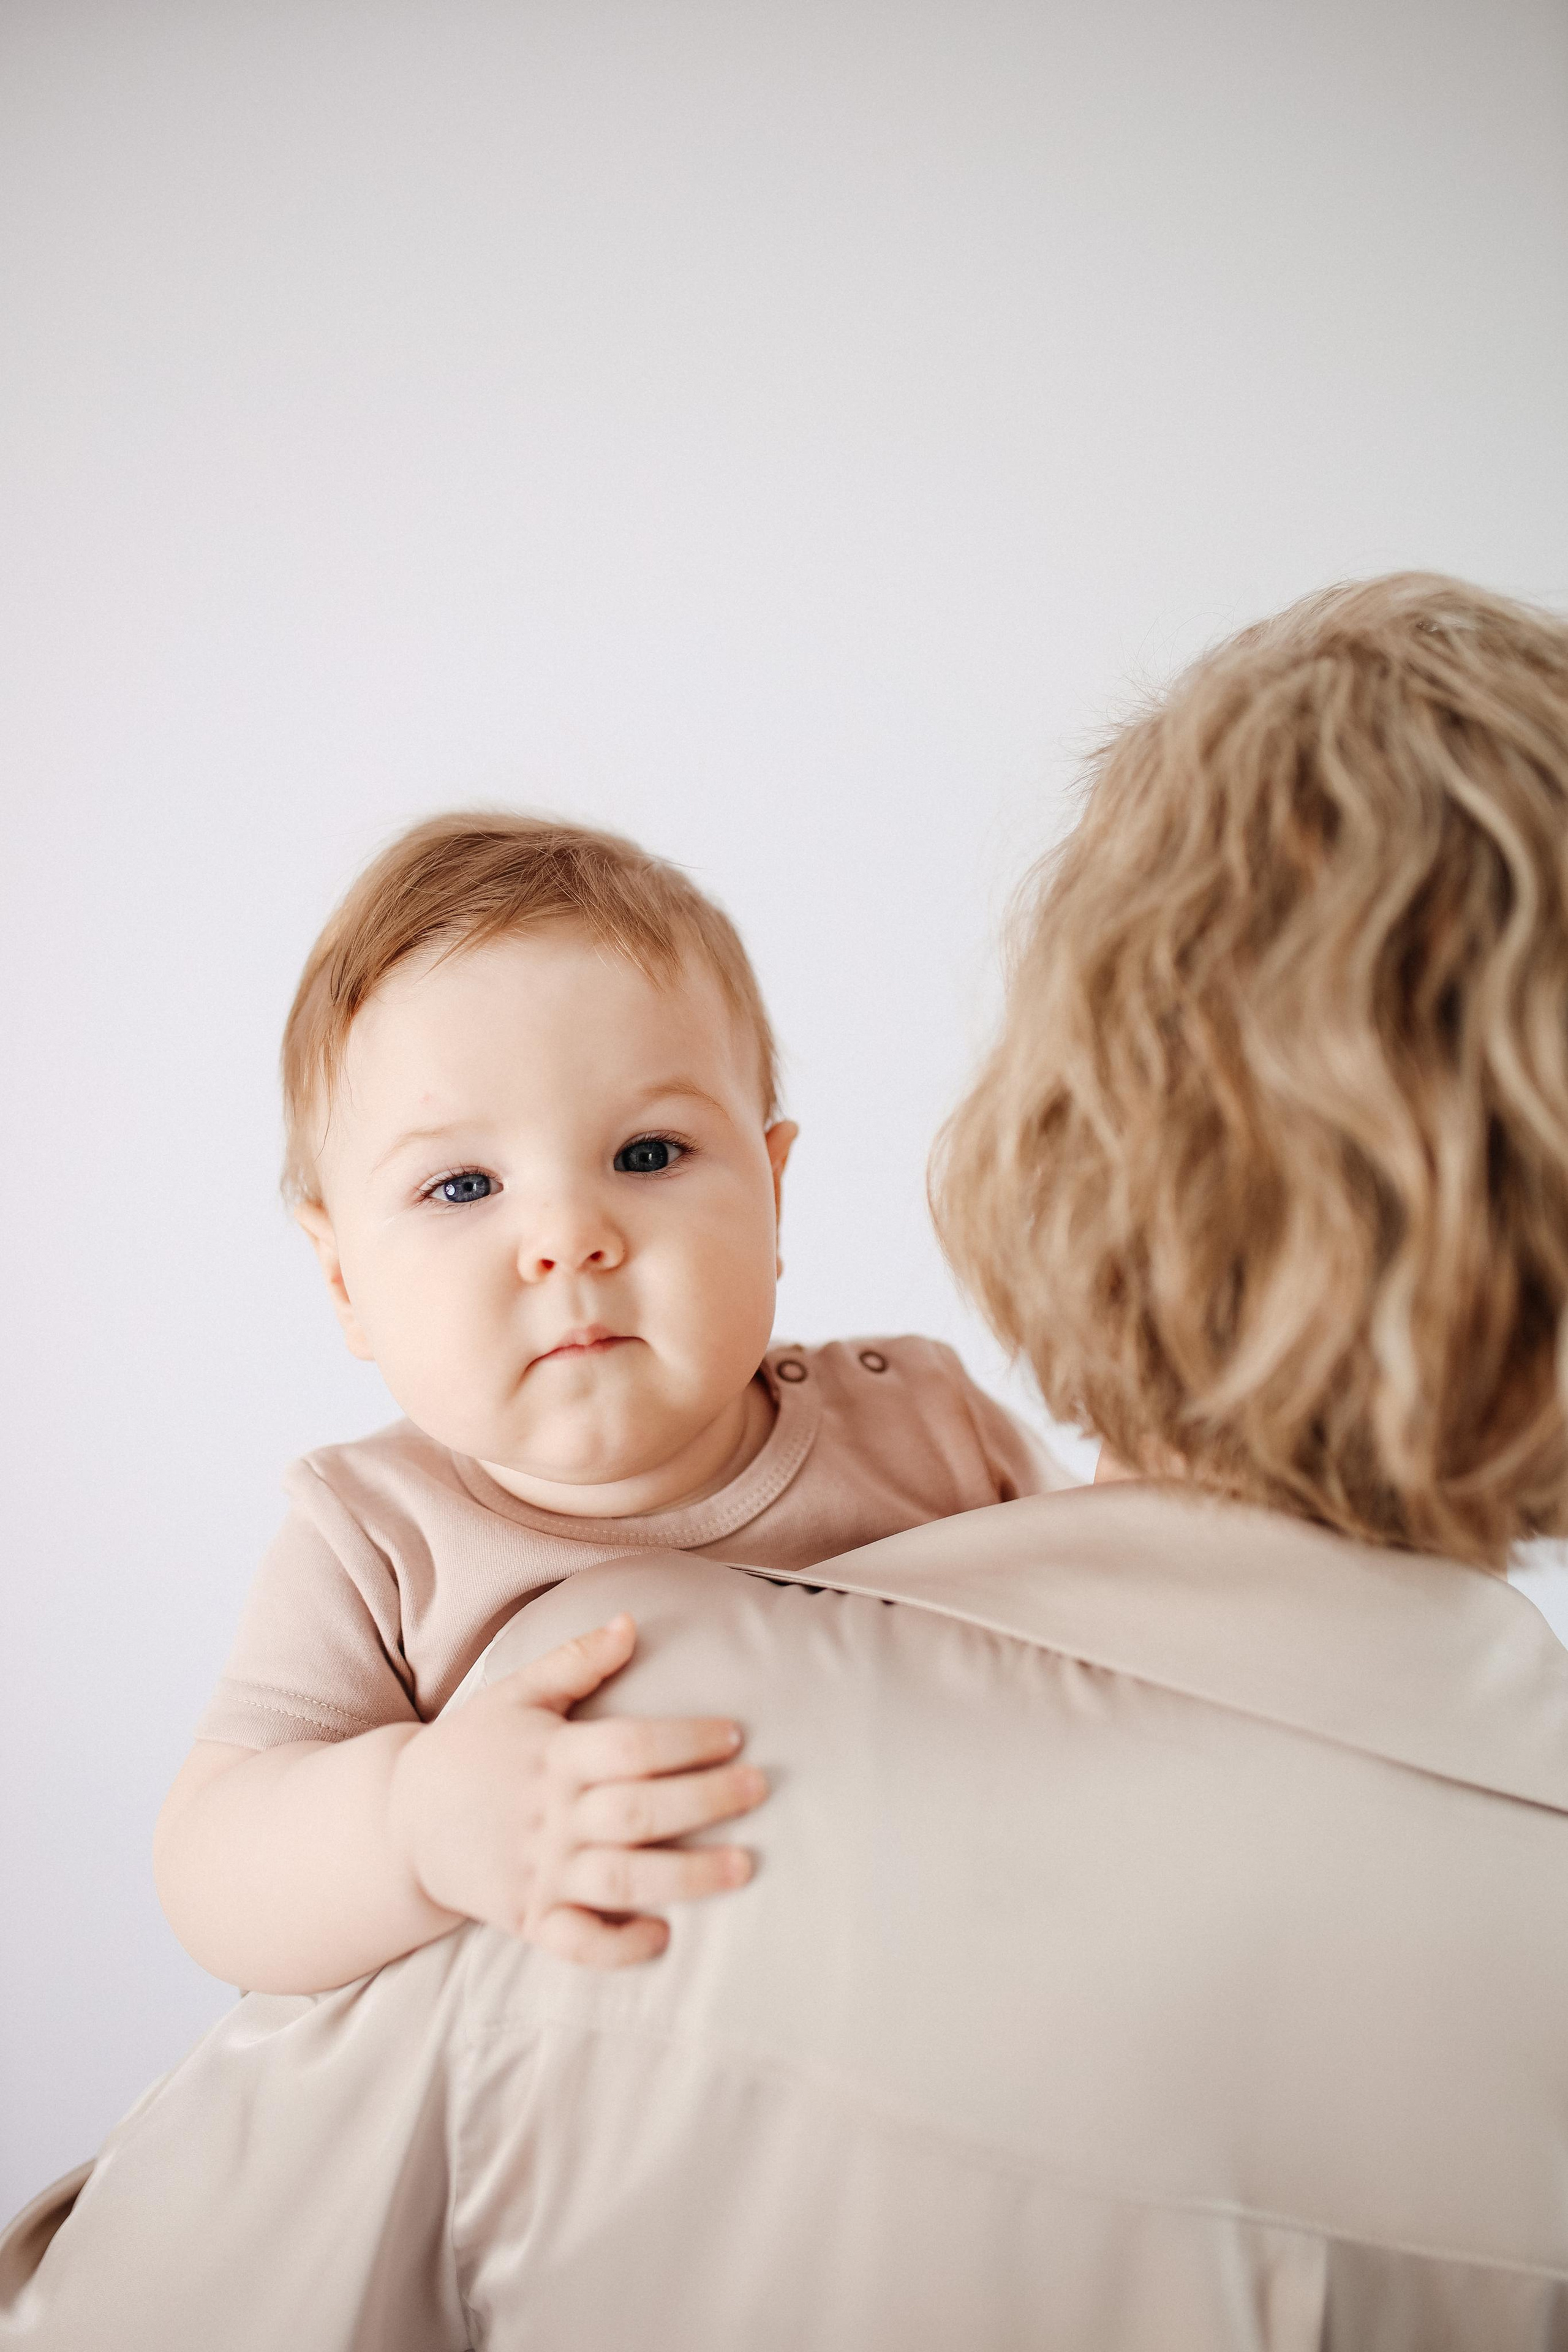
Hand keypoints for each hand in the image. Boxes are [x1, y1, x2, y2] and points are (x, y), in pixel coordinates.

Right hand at [387, 1613, 764, 1966]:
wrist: (399, 1821)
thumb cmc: (470, 1748)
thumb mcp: (514, 1693)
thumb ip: (574, 1659)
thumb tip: (632, 1622)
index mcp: (551, 1753)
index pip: (630, 1745)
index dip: (686, 1739)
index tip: (734, 1735)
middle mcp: (549, 1814)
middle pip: (638, 1809)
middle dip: (705, 1800)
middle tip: (758, 1788)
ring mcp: (538, 1870)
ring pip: (621, 1878)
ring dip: (686, 1876)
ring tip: (742, 1866)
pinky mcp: (527, 1918)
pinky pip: (577, 1942)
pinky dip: (618, 1945)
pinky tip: (662, 1936)